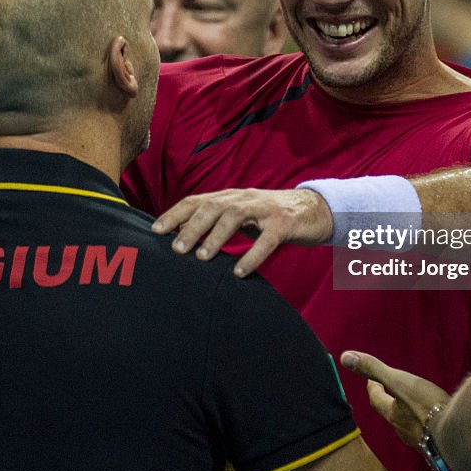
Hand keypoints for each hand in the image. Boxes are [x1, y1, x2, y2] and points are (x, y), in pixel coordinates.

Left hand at [151, 188, 332, 276]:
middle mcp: (245, 198)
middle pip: (212, 206)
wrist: (316, 209)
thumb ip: (217, 223)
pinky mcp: (285, 223)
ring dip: (215, 236)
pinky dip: (252, 255)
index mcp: (231, 197)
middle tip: (176, 249)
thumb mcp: (242, 216)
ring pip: (235, 216)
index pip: (197, 200)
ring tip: (201, 258)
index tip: (155, 231)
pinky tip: (239, 272)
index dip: (175, 213)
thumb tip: (182, 237)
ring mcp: (266, 209)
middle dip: (191, 226)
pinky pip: (267, 239)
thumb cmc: (272, 217)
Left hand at [340, 350, 448, 447]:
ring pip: (409, 424)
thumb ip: (374, 369)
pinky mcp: (439, 442)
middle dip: (390, 402)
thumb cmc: (426, 406)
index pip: (377, 400)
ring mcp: (421, 439)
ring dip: (408, 413)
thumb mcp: (400, 382)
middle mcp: (404, 430)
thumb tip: (345, 357)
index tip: (372, 380)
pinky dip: (426, 421)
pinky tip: (436, 416)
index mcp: (393, 415)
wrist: (457, 435)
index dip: (373, 389)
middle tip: (392, 390)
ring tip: (414, 403)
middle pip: (391, 414)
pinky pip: (428, 429)